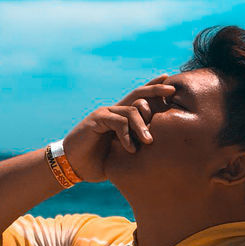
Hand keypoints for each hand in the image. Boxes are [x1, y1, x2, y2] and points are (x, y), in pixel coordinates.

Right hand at [61, 75, 175, 182]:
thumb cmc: (99, 162)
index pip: (140, 98)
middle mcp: (114, 111)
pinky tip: (130, 149)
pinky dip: (126, 135)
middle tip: (171, 89)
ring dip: (142, 126)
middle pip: (138, 94)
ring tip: (149, 141)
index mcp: (121, 117)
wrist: (72, 165)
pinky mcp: (96, 120)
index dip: (153, 88)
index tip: (169, 80)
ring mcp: (105, 113)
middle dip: (155, 90)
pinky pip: (118, 122)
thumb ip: (136, 148)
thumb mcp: (122, 155)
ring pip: (131, 111)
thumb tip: (159, 152)